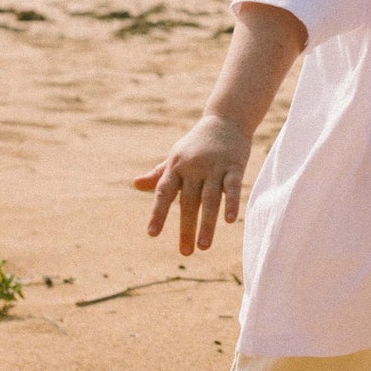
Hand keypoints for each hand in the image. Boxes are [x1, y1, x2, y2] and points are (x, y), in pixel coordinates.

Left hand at [135, 113, 251, 255]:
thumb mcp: (176, 156)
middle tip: (185, 253)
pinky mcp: (234, 165)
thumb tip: (136, 185)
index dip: (158, 213)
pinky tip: (230, 221)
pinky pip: (232, 187)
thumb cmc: (197, 143)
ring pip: (209, 199)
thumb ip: (158, 173)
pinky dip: (231, 203)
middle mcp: (193, 167)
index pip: (164, 193)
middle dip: (186, 228)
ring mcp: (214, 166)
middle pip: (188, 202)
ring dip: (207, 224)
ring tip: (204, 247)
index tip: (152, 234)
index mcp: (176, 166)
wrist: (226, 118)